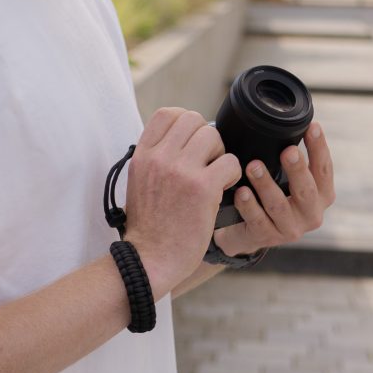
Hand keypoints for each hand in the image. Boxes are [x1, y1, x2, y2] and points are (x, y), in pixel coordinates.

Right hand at [123, 107, 240, 296]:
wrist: (150, 258)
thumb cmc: (149, 225)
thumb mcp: (140, 181)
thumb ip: (156, 157)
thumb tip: (182, 137)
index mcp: (143, 155)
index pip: (167, 114)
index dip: (185, 120)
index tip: (191, 137)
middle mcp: (160, 158)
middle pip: (193, 120)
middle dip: (206, 136)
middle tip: (207, 159)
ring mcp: (181, 171)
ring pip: (213, 136)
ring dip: (220, 153)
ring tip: (215, 174)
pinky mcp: (202, 188)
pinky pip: (230, 162)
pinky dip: (232, 173)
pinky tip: (223, 188)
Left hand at [212, 122, 333, 258]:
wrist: (249, 230)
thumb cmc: (271, 194)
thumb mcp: (288, 178)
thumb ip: (291, 156)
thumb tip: (284, 118)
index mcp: (322, 195)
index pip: (324, 169)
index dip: (320, 148)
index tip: (312, 126)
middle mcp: (311, 214)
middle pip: (307, 190)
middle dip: (297, 169)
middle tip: (287, 150)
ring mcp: (290, 229)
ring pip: (279, 206)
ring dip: (266, 184)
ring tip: (253, 166)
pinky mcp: (267, 238)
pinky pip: (257, 221)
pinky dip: (248, 205)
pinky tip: (241, 192)